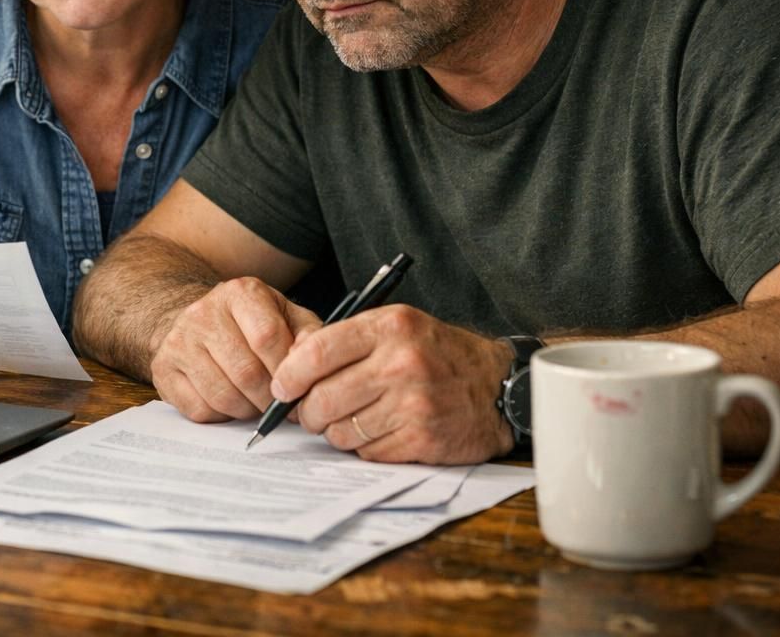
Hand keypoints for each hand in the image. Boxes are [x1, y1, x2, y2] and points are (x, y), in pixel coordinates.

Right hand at [149, 277, 321, 421]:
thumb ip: (309, 337)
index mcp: (240, 293)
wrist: (201, 322)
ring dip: (247, 410)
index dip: (288, 372)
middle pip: (246, 372)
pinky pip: (199, 409)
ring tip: (256, 403)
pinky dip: (221, 416)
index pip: (268, 338)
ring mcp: (179, 340)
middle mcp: (204, 311)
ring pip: (223, 395)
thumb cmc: (253, 325)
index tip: (299, 389)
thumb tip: (312, 367)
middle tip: (279, 405)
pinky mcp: (163, 368)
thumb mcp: (288, 318)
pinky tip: (229, 401)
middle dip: (269, 398)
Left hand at [270, 304, 512, 463]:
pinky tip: (381, 431)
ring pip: (340, 431)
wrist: (498, 387)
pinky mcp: (422, 439)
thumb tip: (290, 370)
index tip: (281, 387)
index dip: (289, 375)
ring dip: (337, 431)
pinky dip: (365, 447)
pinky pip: (367, 452)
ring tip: (354, 419)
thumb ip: (346, 341)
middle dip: (308, 412)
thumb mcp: (396, 327)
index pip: (317, 352)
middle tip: (312, 412)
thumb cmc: (437, 354)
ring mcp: (413, 404)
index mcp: (389, 327)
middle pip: (323, 398)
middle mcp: (401, 363)